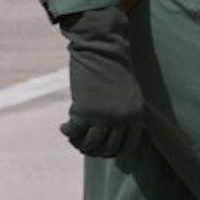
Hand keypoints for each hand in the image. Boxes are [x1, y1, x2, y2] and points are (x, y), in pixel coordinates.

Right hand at [59, 5, 140, 156]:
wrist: (101, 47)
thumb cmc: (113, 67)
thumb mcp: (128, 93)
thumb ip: (125, 113)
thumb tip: (111, 134)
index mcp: (136, 114)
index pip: (127, 146)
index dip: (112, 152)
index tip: (101, 151)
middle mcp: (122, 118)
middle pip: (107, 148)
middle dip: (94, 150)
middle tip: (83, 145)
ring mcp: (103, 116)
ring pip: (90, 144)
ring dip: (79, 144)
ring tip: (73, 136)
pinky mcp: (84, 111)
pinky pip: (74, 132)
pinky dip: (67, 132)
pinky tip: (64, 127)